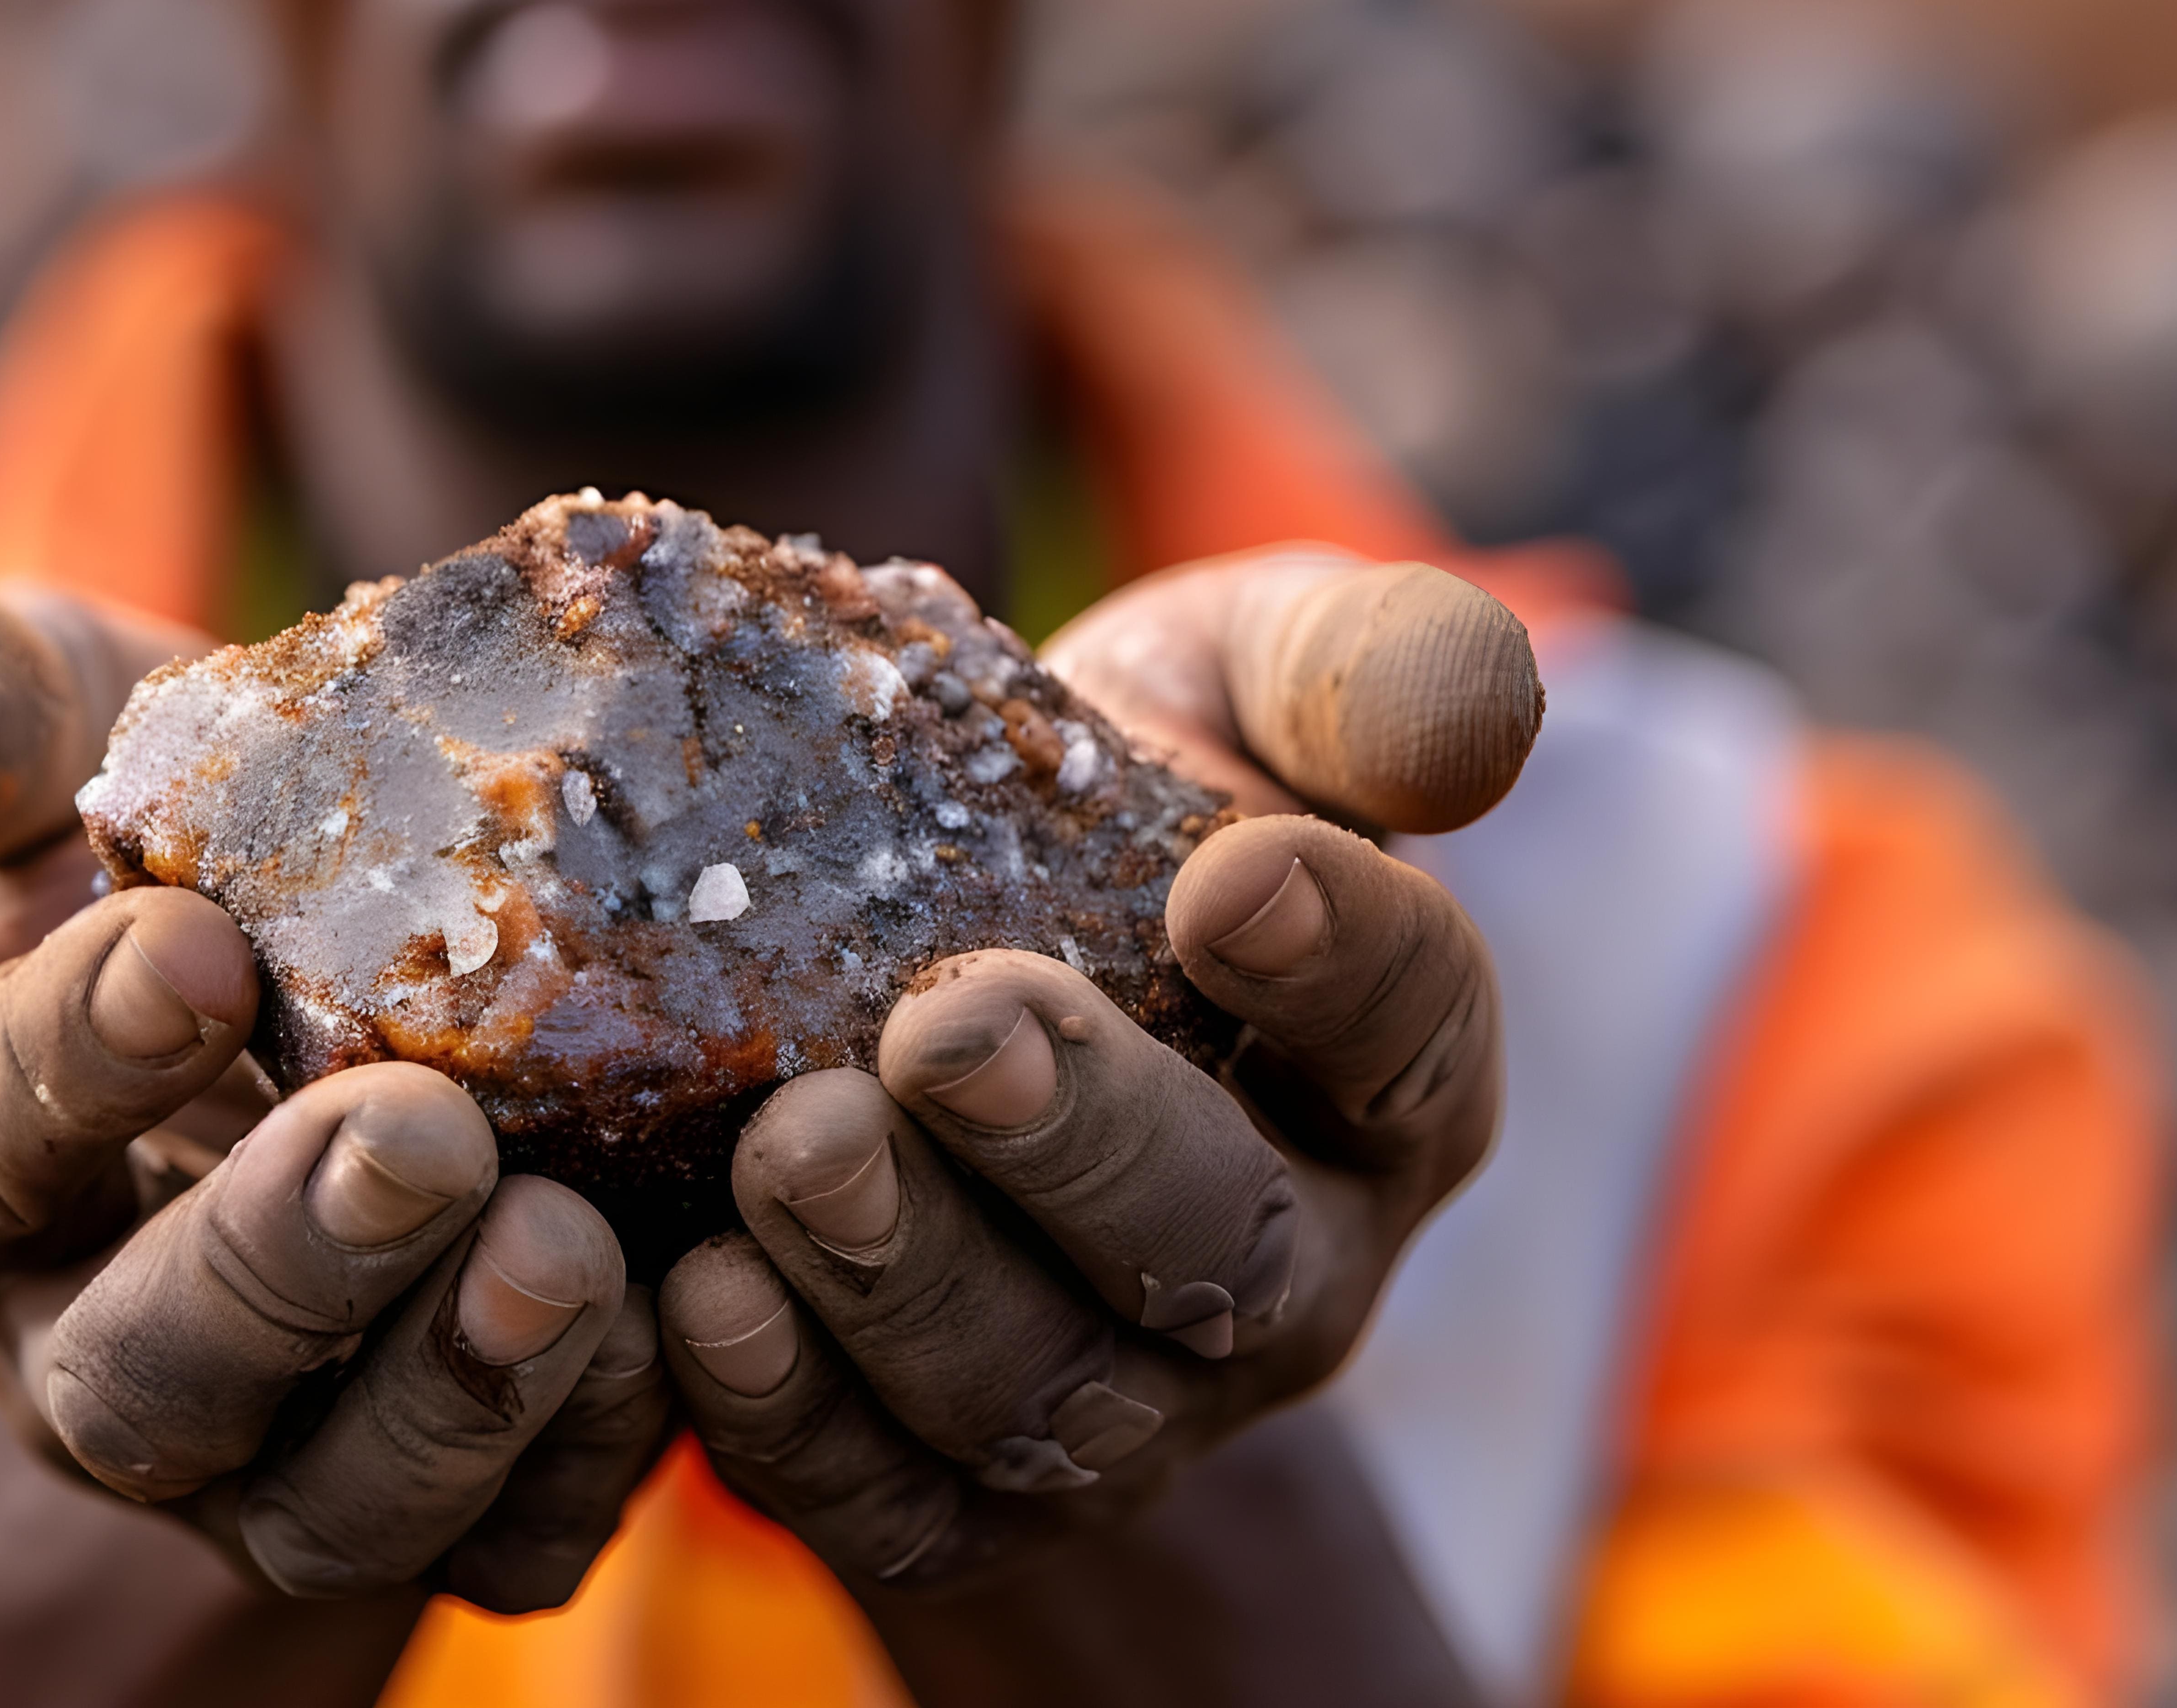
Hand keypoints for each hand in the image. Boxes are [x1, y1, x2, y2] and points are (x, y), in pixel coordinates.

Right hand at [0, 590, 674, 1609]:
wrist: (341, 1018)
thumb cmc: (181, 861)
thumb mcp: (77, 752)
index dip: (73, 1051)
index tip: (194, 952)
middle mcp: (83, 1348)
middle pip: (147, 1372)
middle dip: (283, 1261)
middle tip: (422, 1135)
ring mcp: (258, 1462)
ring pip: (325, 1505)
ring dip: (450, 1391)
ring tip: (566, 1249)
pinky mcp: (431, 1515)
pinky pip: (504, 1547)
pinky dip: (591, 1458)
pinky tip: (678, 1327)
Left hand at [659, 553, 1538, 1593]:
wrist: (921, 992)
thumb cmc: (1099, 809)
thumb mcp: (1228, 693)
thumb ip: (1350, 674)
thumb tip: (1473, 703)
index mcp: (1392, 1074)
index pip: (1414, 1029)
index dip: (1341, 961)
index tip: (1230, 879)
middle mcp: (1292, 1268)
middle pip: (1220, 1244)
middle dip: (1083, 1142)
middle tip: (946, 1028)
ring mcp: (1136, 1405)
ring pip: (1043, 1393)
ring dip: (911, 1279)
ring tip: (792, 1148)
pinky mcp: (966, 1496)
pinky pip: (898, 1502)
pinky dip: (795, 1420)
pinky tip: (703, 1299)